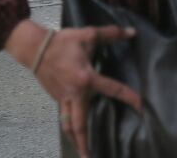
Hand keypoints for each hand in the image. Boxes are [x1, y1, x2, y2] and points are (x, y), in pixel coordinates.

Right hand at [7, 22, 141, 157]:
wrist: (35, 48)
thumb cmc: (63, 41)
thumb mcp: (89, 34)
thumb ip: (111, 34)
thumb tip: (132, 32)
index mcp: (86, 79)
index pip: (113, 89)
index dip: (129, 97)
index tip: (141, 107)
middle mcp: (75, 94)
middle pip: (80, 124)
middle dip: (85, 142)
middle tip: (90, 157)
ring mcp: (63, 99)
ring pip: (69, 124)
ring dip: (75, 139)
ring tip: (83, 153)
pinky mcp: (56, 99)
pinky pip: (65, 116)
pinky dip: (70, 126)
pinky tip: (76, 132)